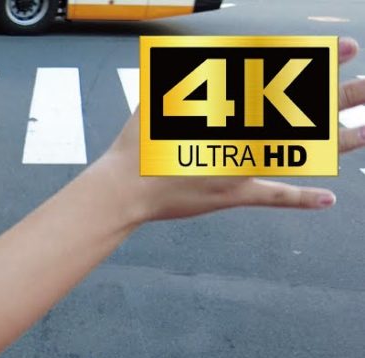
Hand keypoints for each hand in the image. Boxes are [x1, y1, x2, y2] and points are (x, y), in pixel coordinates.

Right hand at [98, 36, 364, 224]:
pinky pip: (273, 195)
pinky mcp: (235, 193)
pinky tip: (329, 199)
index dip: (321, 61)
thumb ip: (188, 75)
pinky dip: (300, 198)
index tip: (348, 48)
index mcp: (231, 110)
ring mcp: (243, 166)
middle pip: (305, 111)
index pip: (287, 78)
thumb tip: (202, 55)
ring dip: (341, 143)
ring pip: (302, 152)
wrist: (125, 187)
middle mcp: (243, 136)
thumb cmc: (138, 143)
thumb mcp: (162, 98)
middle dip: (345, 96)